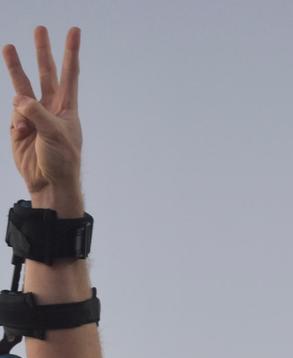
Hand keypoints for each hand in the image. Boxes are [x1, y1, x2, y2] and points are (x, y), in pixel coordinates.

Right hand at [2, 26, 81, 202]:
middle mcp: (51, 108)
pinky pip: (15, 113)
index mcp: (67, 108)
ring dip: (15, 67)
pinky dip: (17, 120)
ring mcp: (34, 116)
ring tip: (8, 47)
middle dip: (42, 51)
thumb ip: (36, 112)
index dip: (71, 52)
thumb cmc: (61, 161)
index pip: (70, 75)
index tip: (74, 31)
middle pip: (46, 73)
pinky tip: (23, 133)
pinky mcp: (19, 126)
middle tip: (40, 29)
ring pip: (23, 86)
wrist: (49, 184)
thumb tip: (17, 98)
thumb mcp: (54, 134)